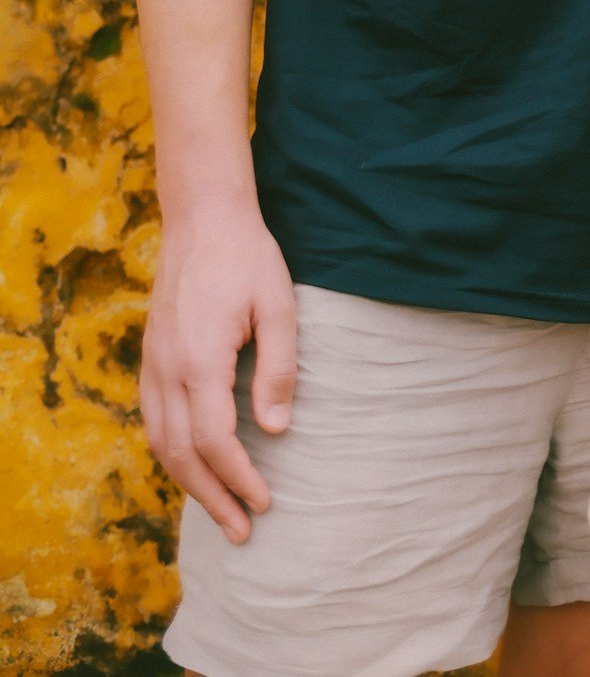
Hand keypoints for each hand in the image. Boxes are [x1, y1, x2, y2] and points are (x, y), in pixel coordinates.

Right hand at [140, 200, 296, 541]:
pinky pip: (153, 421)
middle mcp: (167, 370)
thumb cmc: (248, 257)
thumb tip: (276, 430)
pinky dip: (172, 454)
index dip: (239, 477)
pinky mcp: (151, 358)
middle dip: (213, 497)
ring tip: (221, 511)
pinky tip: (194, 467)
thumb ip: (278, 369)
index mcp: (199, 359)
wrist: (203, 217)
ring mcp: (153, 365)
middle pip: (181, 455)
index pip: (214, 440)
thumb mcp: (279, 306)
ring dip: (189, 483)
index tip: (265, 501)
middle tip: (243, 530)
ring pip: (161, 443)